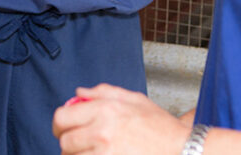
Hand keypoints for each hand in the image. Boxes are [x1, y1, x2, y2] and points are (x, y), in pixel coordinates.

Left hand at [52, 84, 190, 154]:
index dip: (59, 124)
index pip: (62, 117)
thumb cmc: (161, 127)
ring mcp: (105, 154)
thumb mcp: (134, 99)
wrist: (181, 150)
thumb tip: (79, 92)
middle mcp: (102, 132)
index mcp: (105, 110)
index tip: (63, 128)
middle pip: (64, 142)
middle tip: (77, 144)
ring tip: (92, 153)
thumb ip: (103, 92)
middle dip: (68, 143)